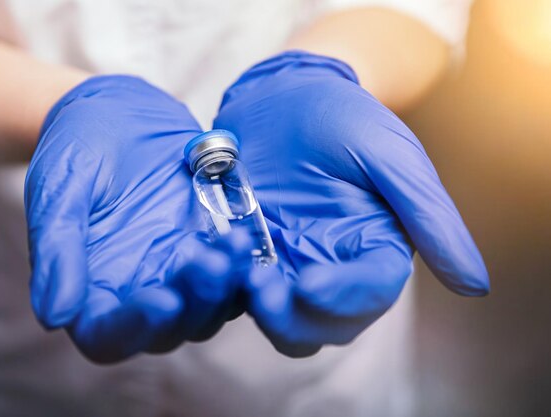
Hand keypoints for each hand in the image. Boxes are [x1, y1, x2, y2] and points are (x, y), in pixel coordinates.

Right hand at [25, 75, 248, 362]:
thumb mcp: (60, 190)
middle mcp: (138, 290)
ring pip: (208, 306)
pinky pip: (233, 270)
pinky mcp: (210, 245)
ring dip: (225, 287)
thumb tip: (54, 317)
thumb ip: (57, 251)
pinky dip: (242, 262)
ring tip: (233, 244)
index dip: (134, 327)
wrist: (120, 111)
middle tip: (211, 264)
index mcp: (93, 288)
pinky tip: (245, 236)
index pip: (109, 335)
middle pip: (168, 328)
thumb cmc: (77, 149)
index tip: (163, 301)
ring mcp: (179, 270)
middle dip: (195, 303)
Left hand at [214, 51, 488, 356]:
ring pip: (279, 318)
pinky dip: (222, 285)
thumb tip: (476, 287)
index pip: (371, 293)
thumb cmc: (343, 118)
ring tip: (232, 272)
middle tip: (260, 286)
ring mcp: (288, 264)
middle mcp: (335, 267)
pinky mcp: (247, 255)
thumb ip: (428, 216)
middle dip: (293, 316)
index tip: (309, 285)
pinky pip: (235, 287)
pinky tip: (204, 261)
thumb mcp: (389, 156)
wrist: (283, 94)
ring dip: (258, 309)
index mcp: (377, 248)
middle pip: (323, 324)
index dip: (344, 298)